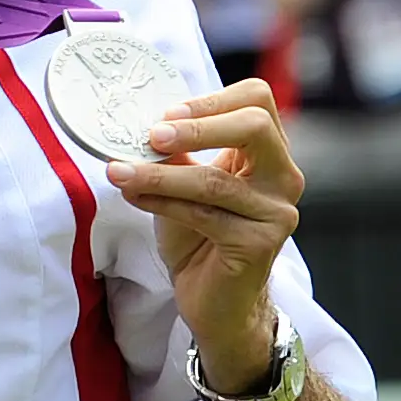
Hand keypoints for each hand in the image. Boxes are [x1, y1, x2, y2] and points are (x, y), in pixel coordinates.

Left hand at [106, 78, 301, 393]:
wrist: (214, 301)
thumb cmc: (199, 238)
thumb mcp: (184, 185)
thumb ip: (176, 153)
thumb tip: (141, 123)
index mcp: (268, 154)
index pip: (259, 101)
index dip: (213, 100)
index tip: (166, 113)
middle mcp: (282, 178)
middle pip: (255, 127)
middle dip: (198, 126)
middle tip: (152, 134)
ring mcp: (276, 212)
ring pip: (215, 180)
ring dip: (159, 173)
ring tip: (117, 171)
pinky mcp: (259, 244)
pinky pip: (203, 215)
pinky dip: (162, 203)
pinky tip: (132, 196)